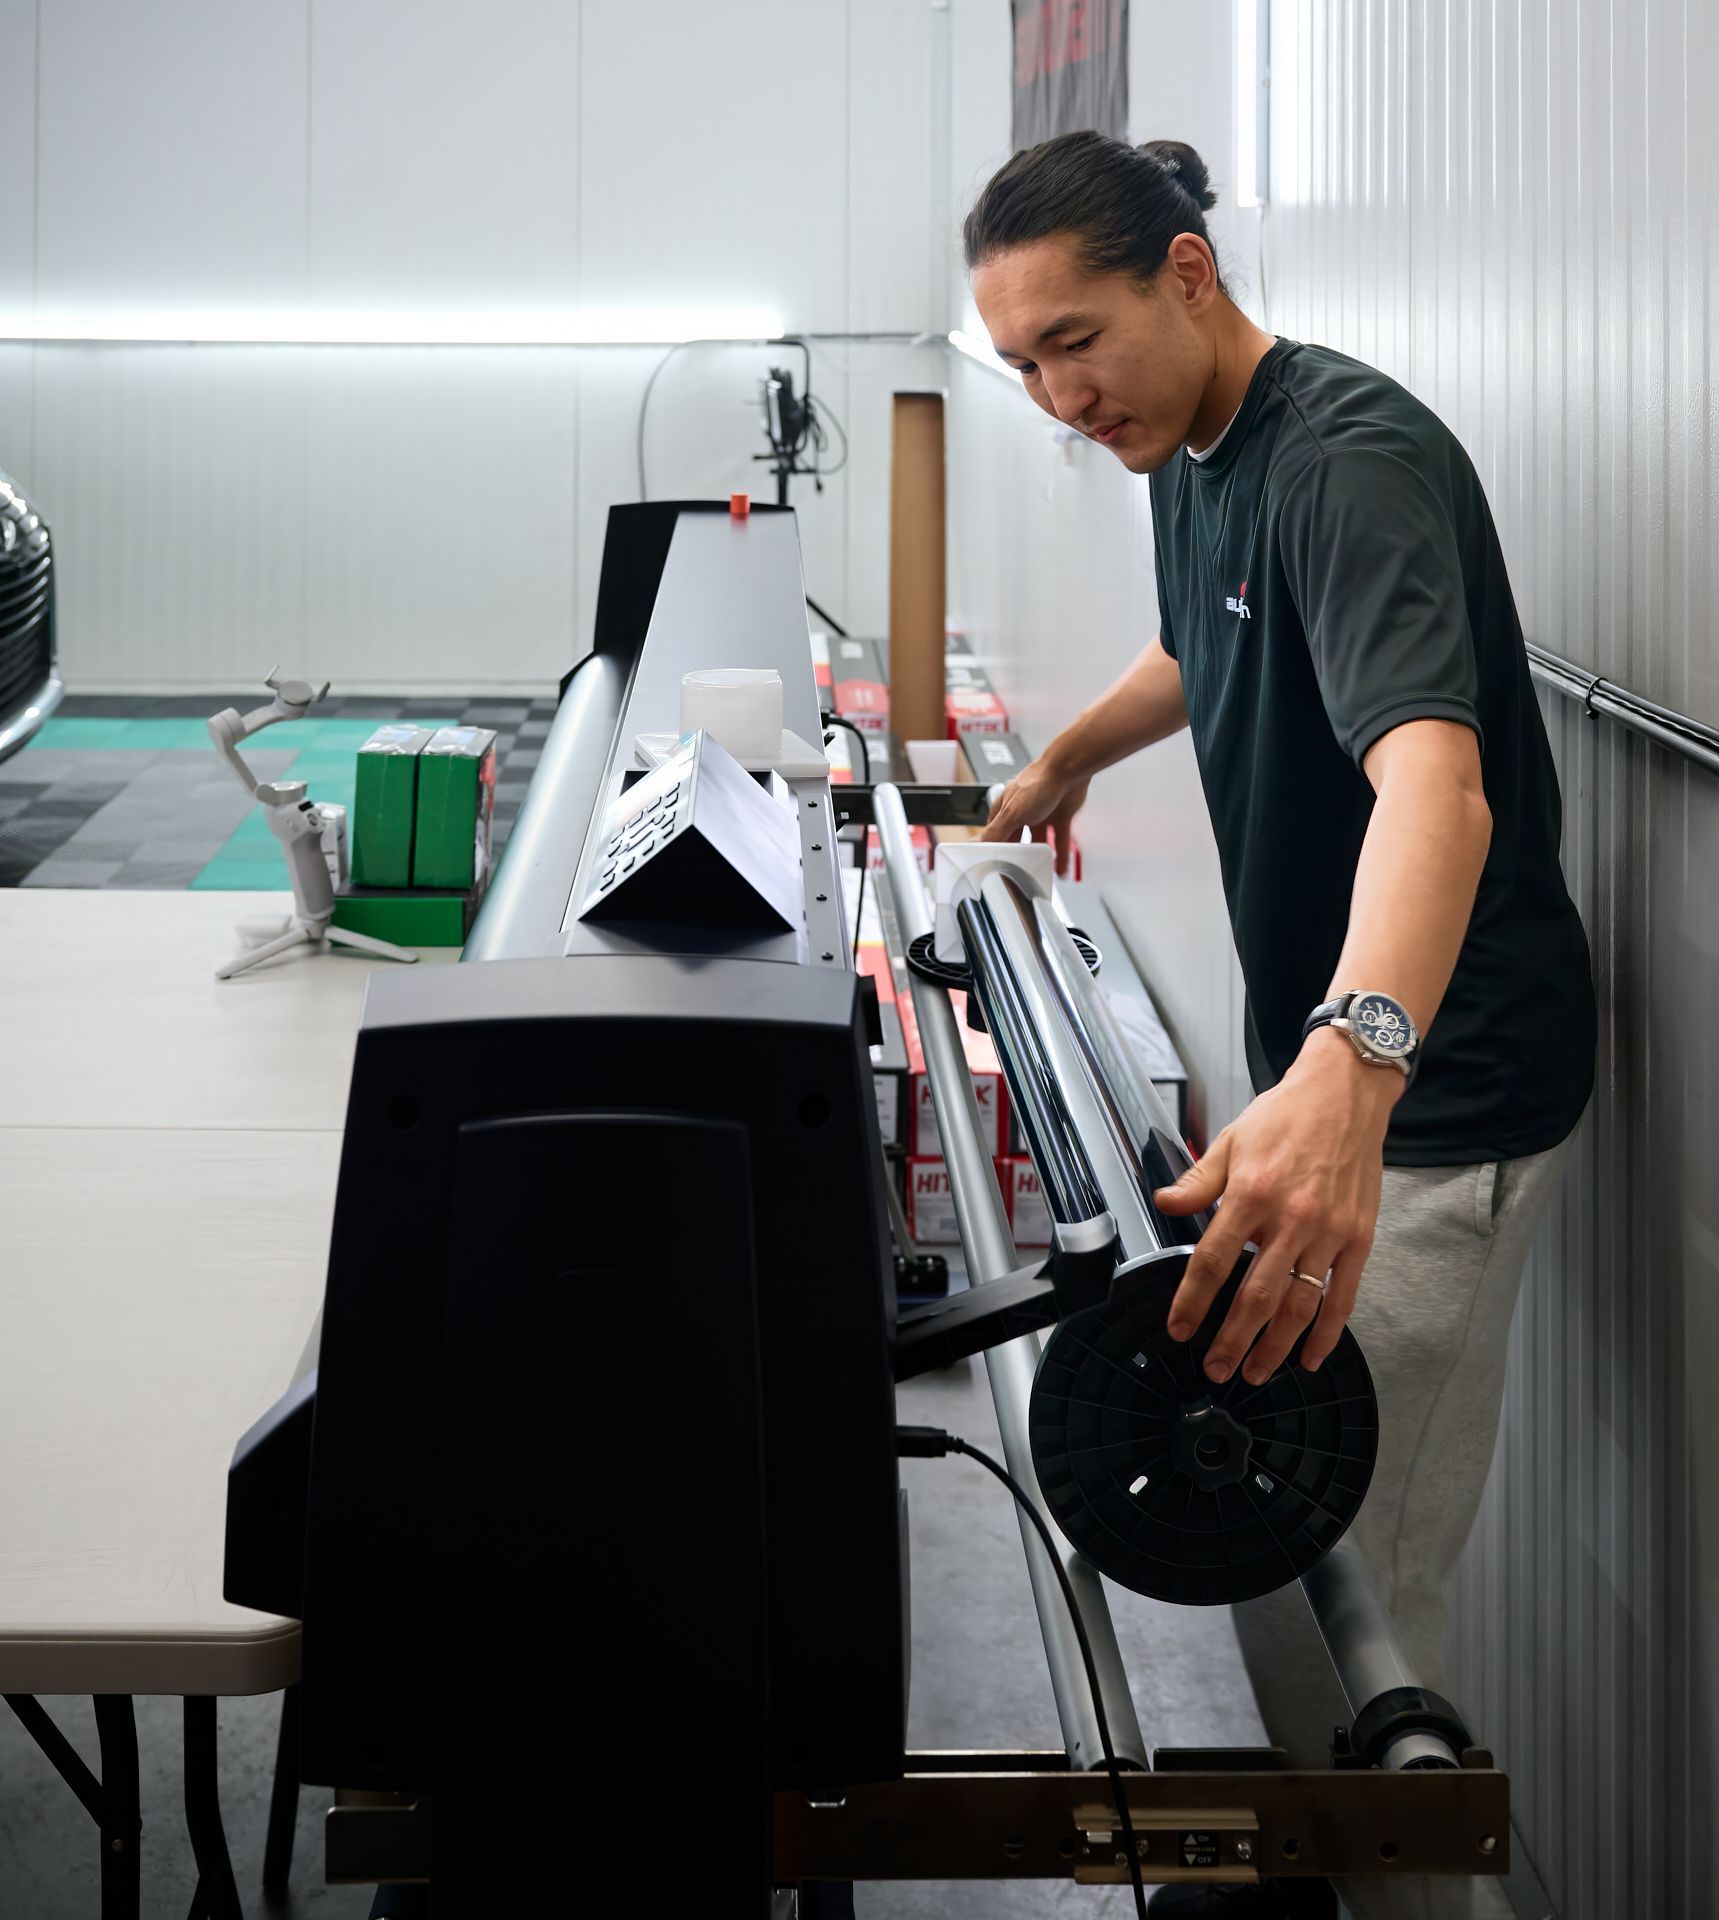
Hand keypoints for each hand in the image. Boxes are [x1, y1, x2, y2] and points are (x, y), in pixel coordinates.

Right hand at [981, 755, 1089, 875]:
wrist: (1069, 769)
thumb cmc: (1038, 782)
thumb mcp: (1011, 812)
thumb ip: (996, 831)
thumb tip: (975, 844)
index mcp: (1005, 808)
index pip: (994, 833)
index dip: (993, 849)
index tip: (992, 865)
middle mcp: (1022, 812)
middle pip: (1016, 839)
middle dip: (1016, 856)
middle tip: (1015, 874)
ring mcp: (1042, 815)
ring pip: (1038, 842)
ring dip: (1039, 857)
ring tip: (1038, 874)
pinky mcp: (1061, 818)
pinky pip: (1060, 841)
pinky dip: (1061, 855)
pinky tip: (1061, 869)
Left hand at [1153, 1029, 1400, 1383]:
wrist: (1344, 1095)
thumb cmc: (1285, 1116)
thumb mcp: (1230, 1140)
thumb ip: (1197, 1181)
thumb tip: (1163, 1204)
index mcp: (1252, 1193)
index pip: (1215, 1260)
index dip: (1194, 1301)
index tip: (1180, 1329)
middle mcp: (1290, 1218)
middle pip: (1256, 1296)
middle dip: (1233, 1340)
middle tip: (1215, 1370)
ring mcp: (1328, 1232)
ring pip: (1299, 1305)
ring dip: (1276, 1347)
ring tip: (1255, 1373)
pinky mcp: (1359, 1239)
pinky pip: (1342, 1297)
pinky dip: (1327, 1333)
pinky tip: (1311, 1357)